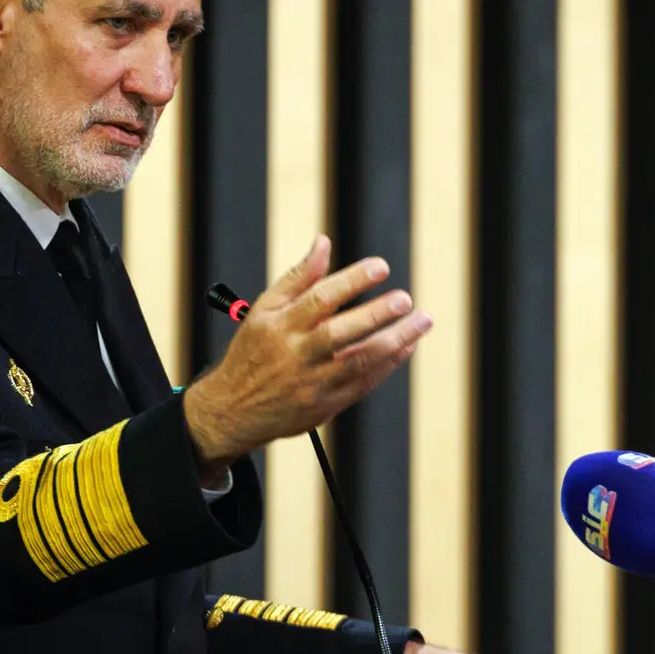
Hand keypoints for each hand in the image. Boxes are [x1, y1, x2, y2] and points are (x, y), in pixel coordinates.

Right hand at [183, 235, 431, 469]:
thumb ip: (298, 277)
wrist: (233, 410)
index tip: (380, 267)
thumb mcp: (263, 310)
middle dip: (376, 314)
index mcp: (279, 326)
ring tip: (421, 321)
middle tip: (406, 299)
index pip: (319, 299)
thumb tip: (324, 243)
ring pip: (358, 361)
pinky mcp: (325, 406)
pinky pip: (363, 384)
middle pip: (340, 333)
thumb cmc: (252, 353)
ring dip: (394, 341)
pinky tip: (406, 346)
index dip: (352, 281)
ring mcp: (312, 383)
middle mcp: (296, 354)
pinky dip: (388, 365)